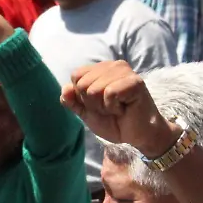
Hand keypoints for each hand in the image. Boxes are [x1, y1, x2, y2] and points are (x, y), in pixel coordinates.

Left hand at [61, 61, 178, 157]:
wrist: (137, 136)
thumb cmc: (115, 122)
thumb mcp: (88, 113)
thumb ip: (74, 102)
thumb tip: (65, 89)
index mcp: (101, 69)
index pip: (76, 76)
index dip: (83, 97)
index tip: (99, 105)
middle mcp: (113, 66)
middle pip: (82, 83)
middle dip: (92, 103)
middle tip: (110, 108)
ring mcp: (125, 71)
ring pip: (94, 89)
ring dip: (103, 106)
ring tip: (117, 108)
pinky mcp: (134, 81)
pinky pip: (109, 93)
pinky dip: (113, 107)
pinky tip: (124, 108)